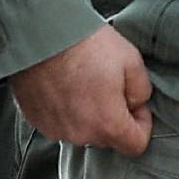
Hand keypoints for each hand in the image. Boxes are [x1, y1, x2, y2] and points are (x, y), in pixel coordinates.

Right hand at [10, 25, 153, 154]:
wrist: (41, 34)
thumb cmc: (86, 45)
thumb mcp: (132, 61)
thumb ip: (142, 91)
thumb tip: (136, 103)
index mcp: (107, 124)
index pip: (136, 145)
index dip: (142, 122)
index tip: (136, 103)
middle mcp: (80, 134)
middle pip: (107, 136)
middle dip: (113, 114)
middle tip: (109, 82)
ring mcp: (55, 129)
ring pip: (83, 129)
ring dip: (88, 112)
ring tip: (84, 79)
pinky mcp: (36, 120)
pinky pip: (60, 121)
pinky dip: (66, 108)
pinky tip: (65, 83)